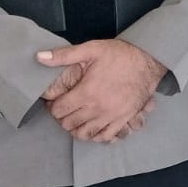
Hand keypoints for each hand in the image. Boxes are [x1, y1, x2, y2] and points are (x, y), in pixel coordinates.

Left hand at [37, 40, 168, 142]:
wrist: (149, 60)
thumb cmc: (120, 55)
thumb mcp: (91, 49)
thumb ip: (64, 55)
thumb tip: (38, 57)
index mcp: (86, 92)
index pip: (58, 111)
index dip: (52, 106)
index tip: (54, 101)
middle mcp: (97, 108)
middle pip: (69, 124)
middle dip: (62, 117)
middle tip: (65, 108)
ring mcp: (111, 116)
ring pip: (84, 134)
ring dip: (76, 128)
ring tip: (76, 119)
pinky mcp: (123, 119)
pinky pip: (105, 137)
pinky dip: (95, 136)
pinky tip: (93, 127)